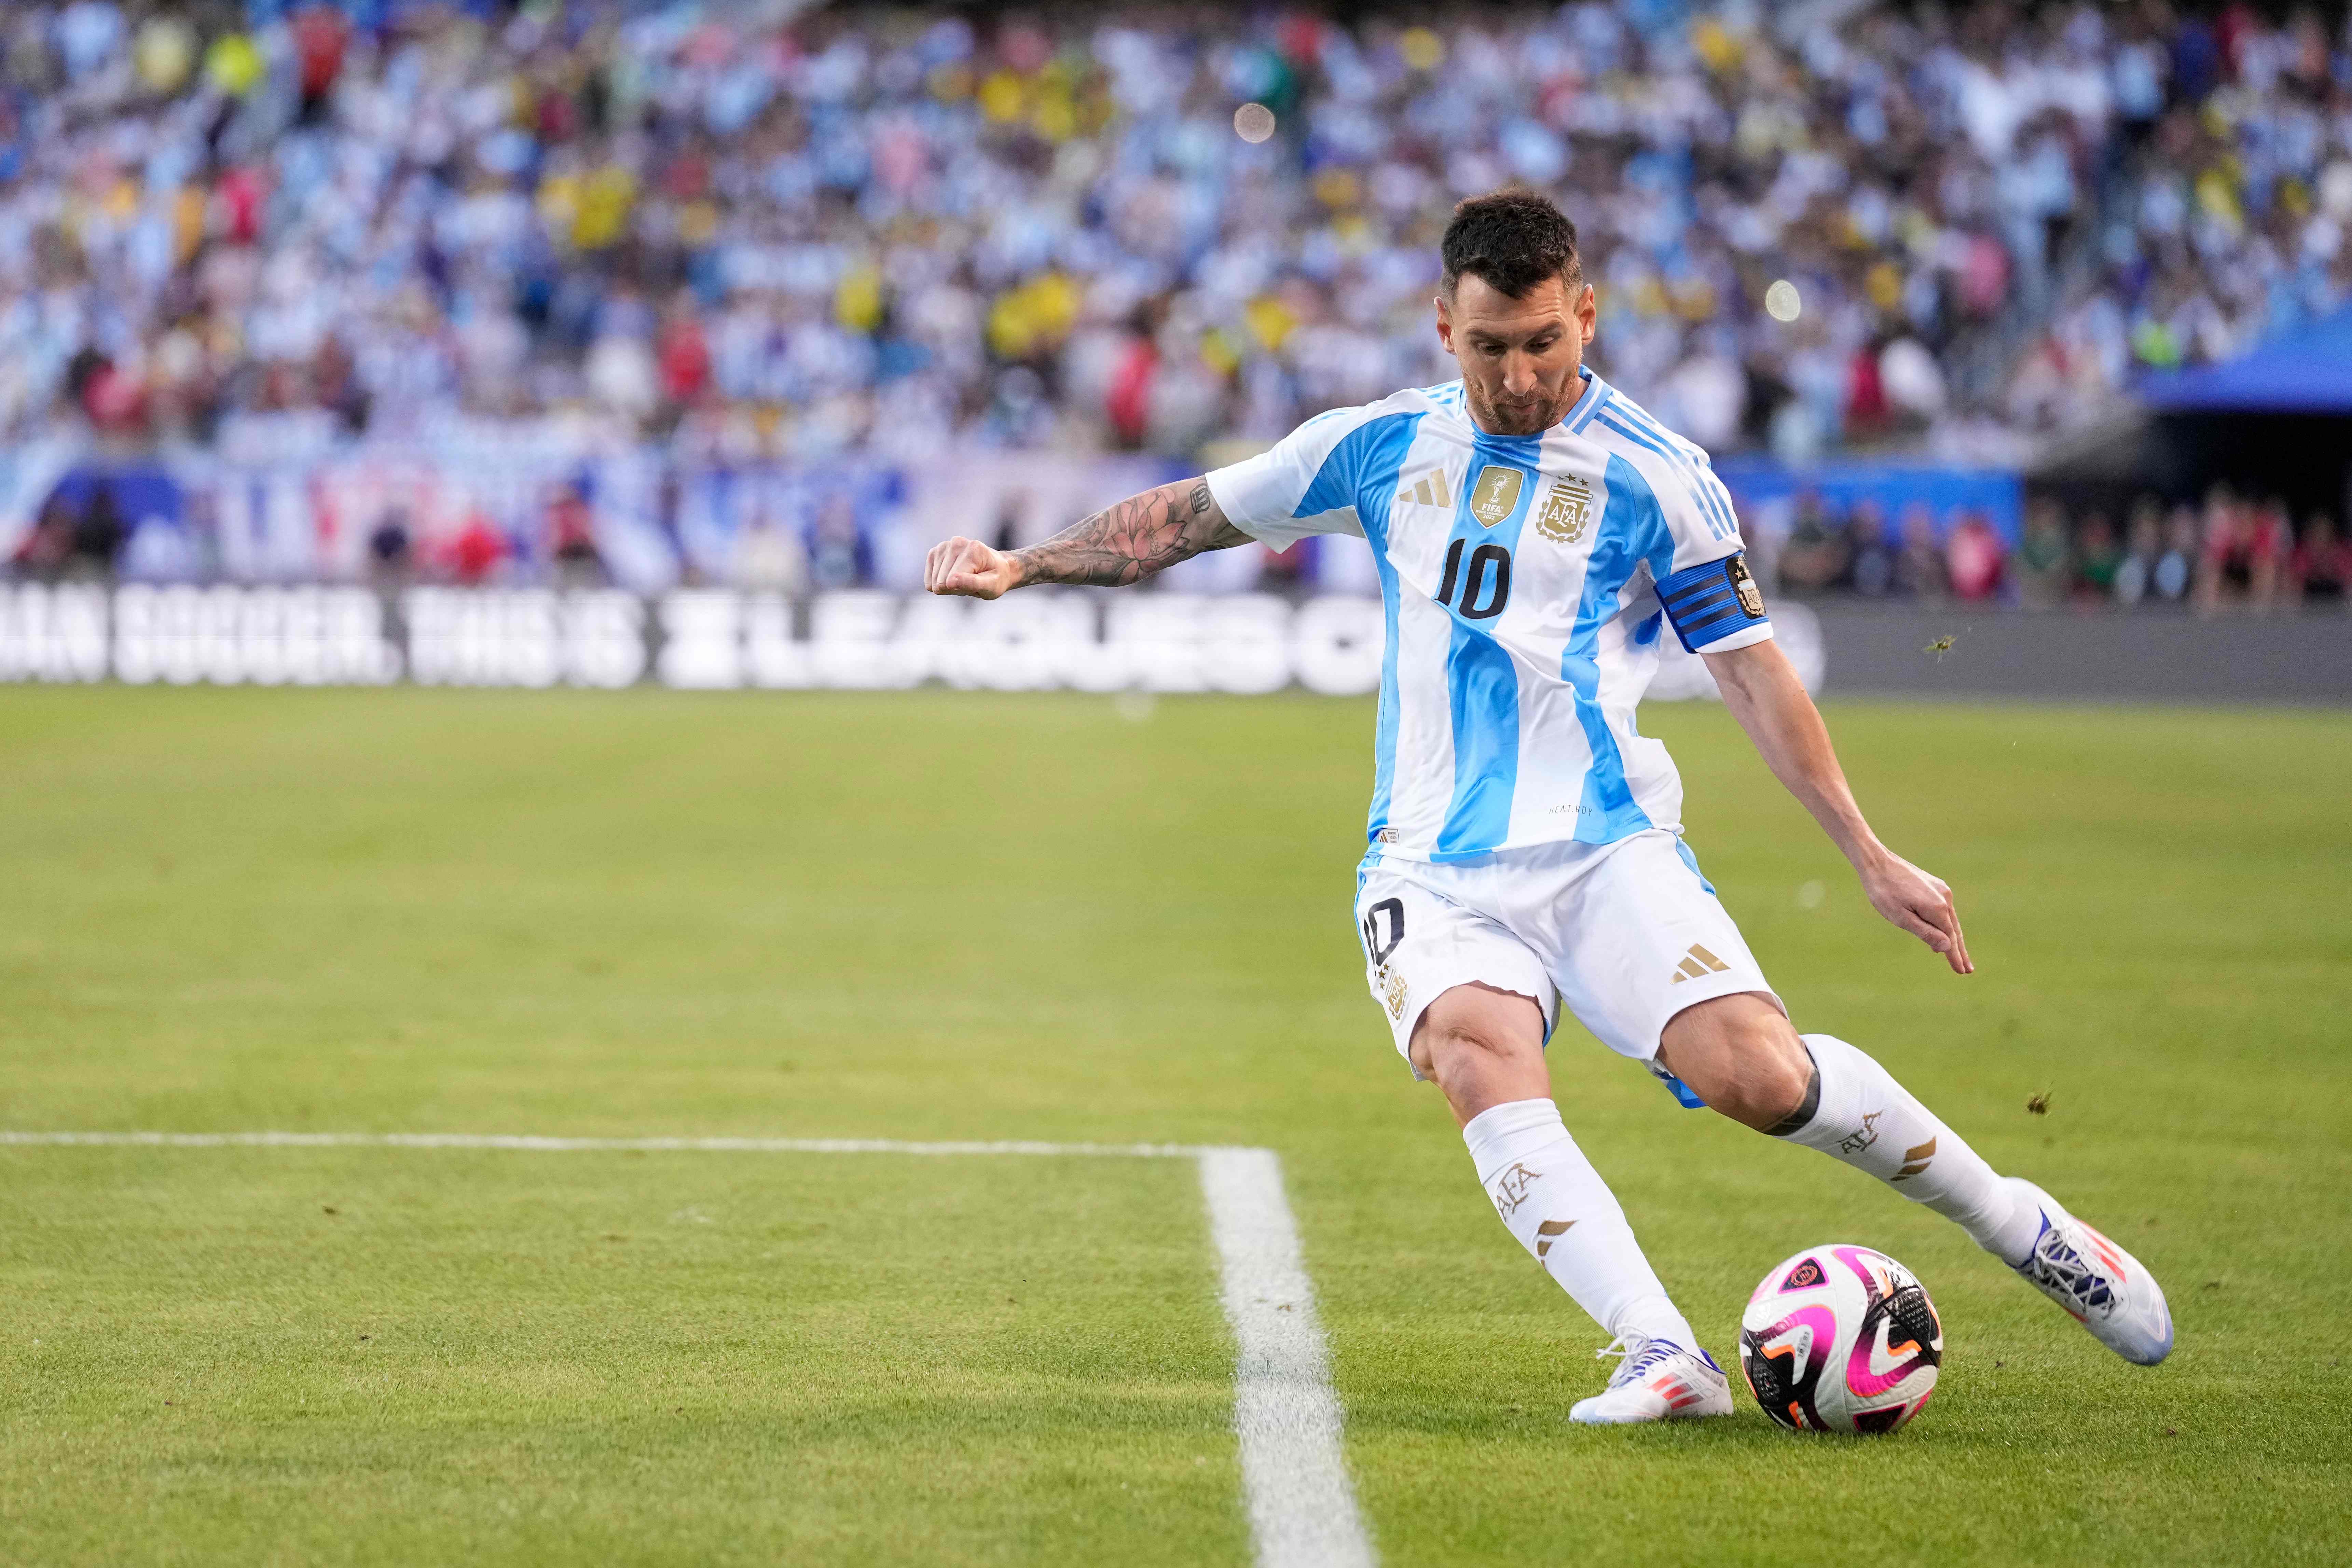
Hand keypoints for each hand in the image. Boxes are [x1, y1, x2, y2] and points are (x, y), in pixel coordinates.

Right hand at [924, 536, 1020, 598]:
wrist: (996, 568)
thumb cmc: (996, 579)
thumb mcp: (991, 586)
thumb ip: (972, 583)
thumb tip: (949, 582)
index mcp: (973, 549)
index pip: (952, 581)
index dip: (963, 589)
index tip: (978, 583)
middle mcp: (957, 543)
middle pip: (941, 582)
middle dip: (955, 588)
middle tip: (971, 582)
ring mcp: (944, 546)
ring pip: (933, 581)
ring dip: (948, 586)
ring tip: (964, 579)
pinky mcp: (935, 552)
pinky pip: (929, 578)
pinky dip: (939, 582)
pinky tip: (953, 577)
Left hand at [1857, 850, 1973, 974]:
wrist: (1877, 862)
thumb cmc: (1884, 892)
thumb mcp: (1901, 917)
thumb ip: (1925, 933)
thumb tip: (1947, 947)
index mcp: (1937, 908)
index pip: (1949, 938)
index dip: (1955, 956)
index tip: (1962, 972)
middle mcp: (1944, 898)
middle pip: (1954, 930)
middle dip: (1960, 951)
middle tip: (1967, 970)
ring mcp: (1941, 890)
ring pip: (1950, 919)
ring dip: (1954, 938)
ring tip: (1958, 956)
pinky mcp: (1936, 885)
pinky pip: (1944, 909)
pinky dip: (1945, 923)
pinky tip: (1942, 933)